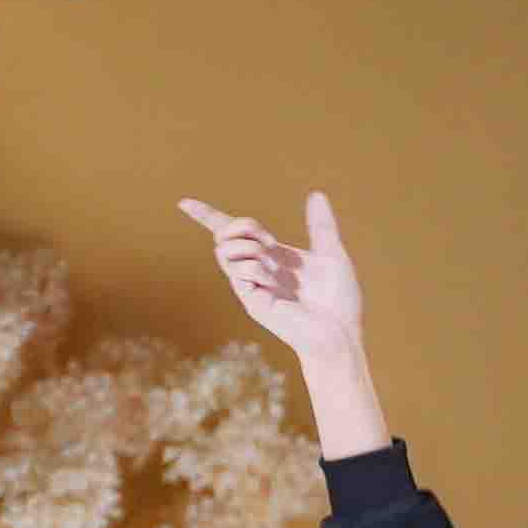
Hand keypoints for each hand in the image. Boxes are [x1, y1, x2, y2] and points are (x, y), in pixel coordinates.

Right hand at [180, 190, 363, 356]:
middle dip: (241, 225)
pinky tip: (272, 280)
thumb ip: (321, 226)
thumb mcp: (332, 254)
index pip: (231, 233)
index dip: (207, 216)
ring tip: (271, 257)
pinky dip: (254, 267)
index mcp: (270, 256)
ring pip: (224, 251)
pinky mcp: (252, 301)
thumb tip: (317, 195)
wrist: (342, 333)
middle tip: (270, 240)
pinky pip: (238, 272)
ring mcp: (252, 286)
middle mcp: (256, 269)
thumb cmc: (338, 301)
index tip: (185, 203)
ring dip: (247, 245)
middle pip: (223, 235)